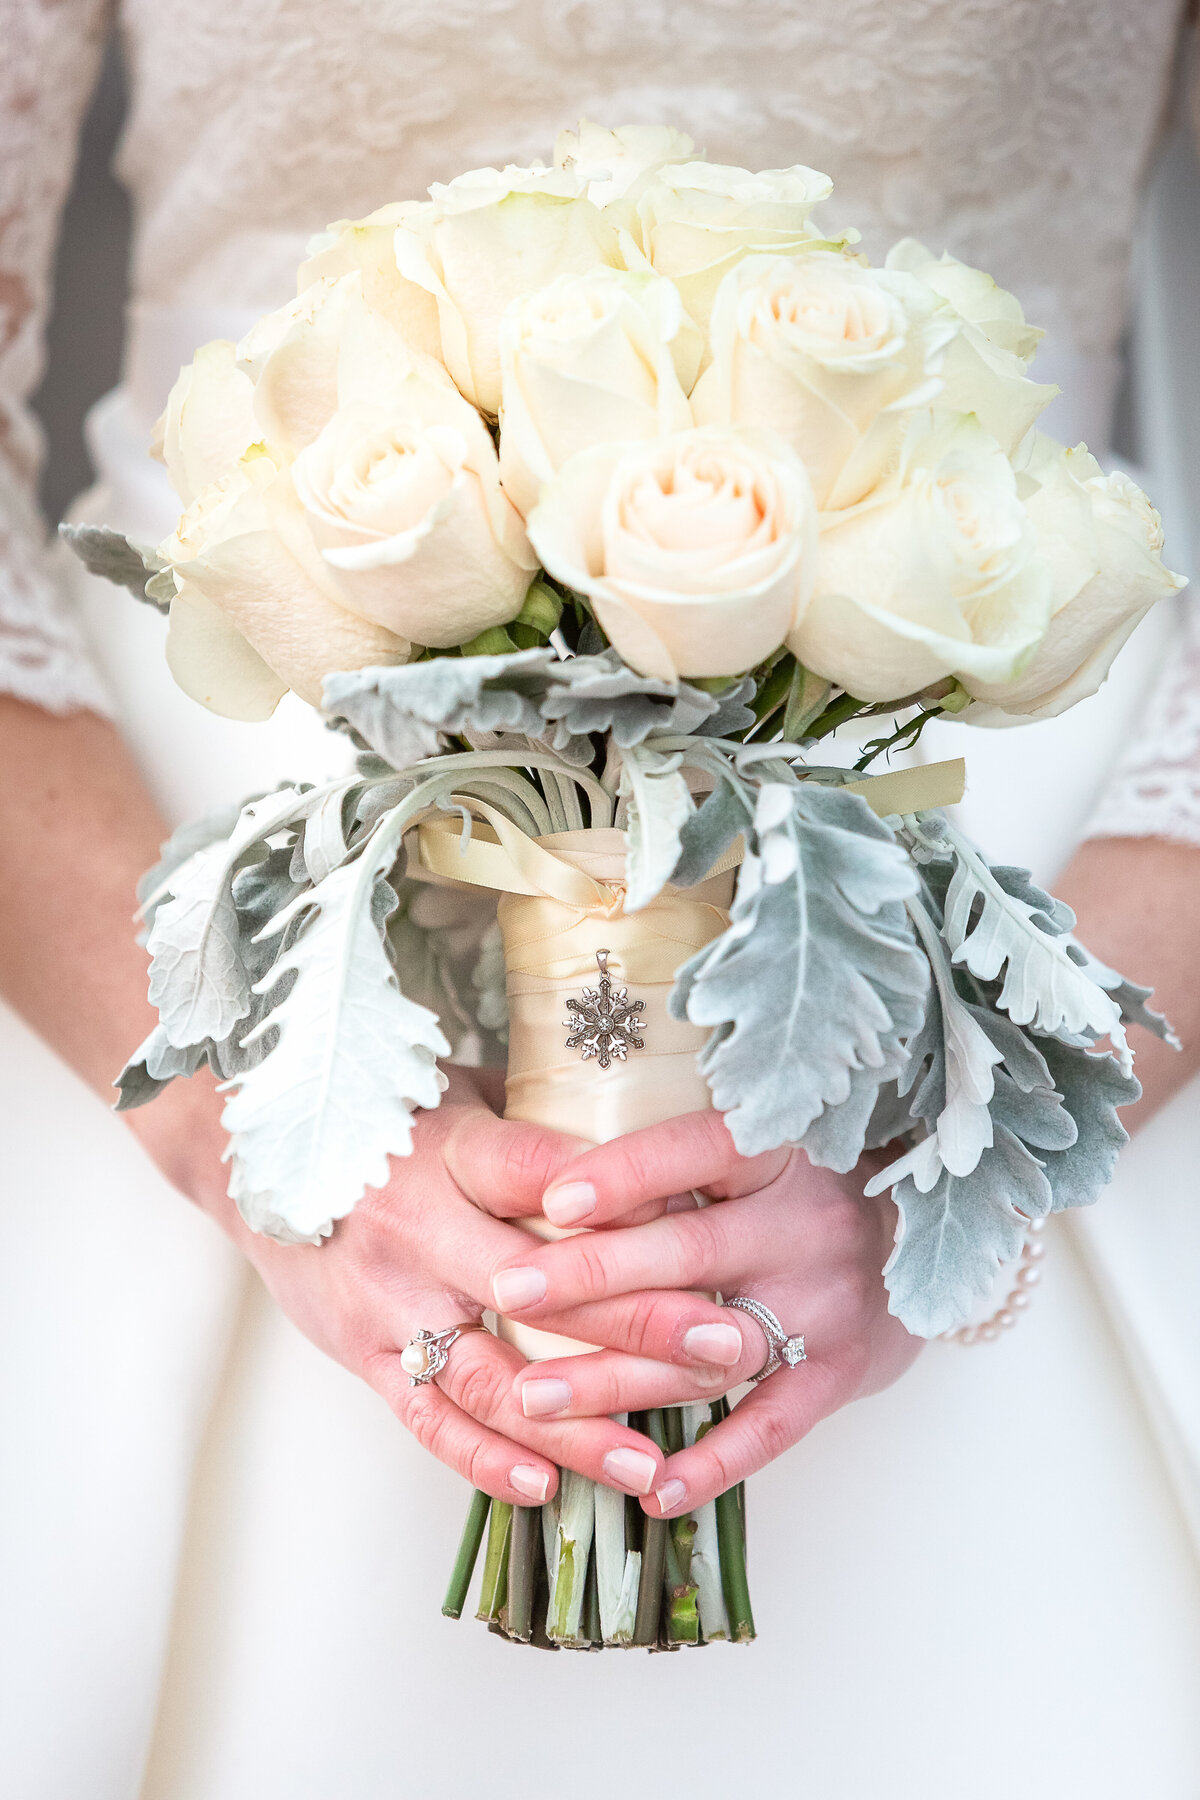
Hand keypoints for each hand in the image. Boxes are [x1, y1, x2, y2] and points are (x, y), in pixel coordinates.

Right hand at [142, 1067, 736, 1507]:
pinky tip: (544, 1487)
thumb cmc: (379, 1118)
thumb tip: (652, 1136)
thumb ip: (539, 1122)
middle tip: (725, 1347)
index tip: (706, 1229)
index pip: (546, 1175)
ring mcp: (388, 1300)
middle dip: (637, 1323)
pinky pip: (426, 1417)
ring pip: (489, 1374)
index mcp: (452, 1151)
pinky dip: (482, 1458)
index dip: (624, 1205)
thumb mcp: (458, 1091)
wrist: (248, 1157)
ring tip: (647, 1461)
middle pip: (540, 1285)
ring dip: (572, 1425)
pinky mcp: (362, 1352)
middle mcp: (420, 1229)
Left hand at [485, 1110, 921, 1516]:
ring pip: (708, 1348)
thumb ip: (677, 1156)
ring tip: (534, 1400)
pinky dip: (713, 1464)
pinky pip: (771, 1426)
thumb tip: (549, 1166)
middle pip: (689, 1252)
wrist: (924, 1239)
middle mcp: (806, 1224)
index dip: (627, 1173)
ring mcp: (827, 1303)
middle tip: (509, 1294)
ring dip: (617, 1379)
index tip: (552, 1198)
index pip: (700, 1150)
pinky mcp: (840, 1371)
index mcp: (779, 1151)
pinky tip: (651, 1493)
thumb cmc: (802, 1183)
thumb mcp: (756, 1146)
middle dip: (591, 1277)